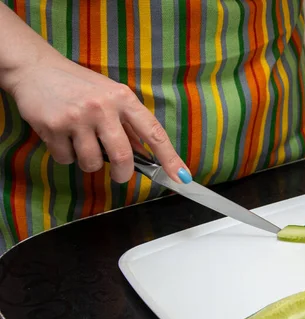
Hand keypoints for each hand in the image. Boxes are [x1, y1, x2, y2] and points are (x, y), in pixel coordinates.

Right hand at [9, 57, 191, 183]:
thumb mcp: (110, 96)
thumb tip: (148, 155)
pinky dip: (67, 156)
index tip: (181, 176)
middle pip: (124, 157)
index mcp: (123, 98)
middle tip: (121, 175)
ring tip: (83, 144)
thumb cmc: (79, 85)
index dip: (170, 158)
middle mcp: (102, 107)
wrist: (35, 69)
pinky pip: (67, 159)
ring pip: (93, 163)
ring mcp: (77, 117)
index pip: (153, 133)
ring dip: (90, 162)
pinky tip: (63, 138)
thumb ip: (128, 124)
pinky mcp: (53, 127)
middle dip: (124, 174)